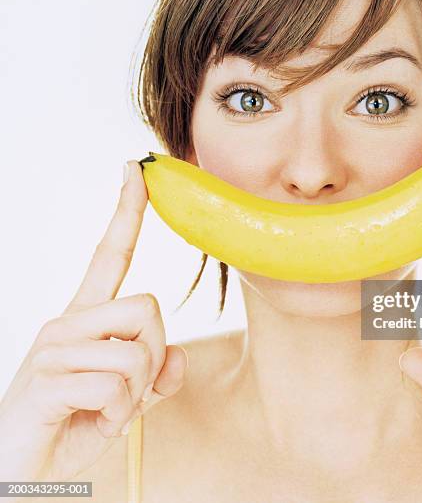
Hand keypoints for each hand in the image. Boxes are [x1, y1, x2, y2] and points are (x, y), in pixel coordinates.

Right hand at [0, 161, 187, 483]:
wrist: (20, 472)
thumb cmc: (72, 426)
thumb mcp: (126, 400)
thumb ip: (156, 375)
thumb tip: (180, 356)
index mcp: (86, 319)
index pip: (110, 254)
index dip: (126, 212)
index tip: (135, 170)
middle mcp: (67, 322)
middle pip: (150, 308)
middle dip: (154, 357)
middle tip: (129, 393)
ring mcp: (54, 346)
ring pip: (138, 352)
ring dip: (135, 394)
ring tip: (103, 411)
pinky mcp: (47, 377)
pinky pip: (115, 387)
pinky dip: (115, 416)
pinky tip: (88, 424)